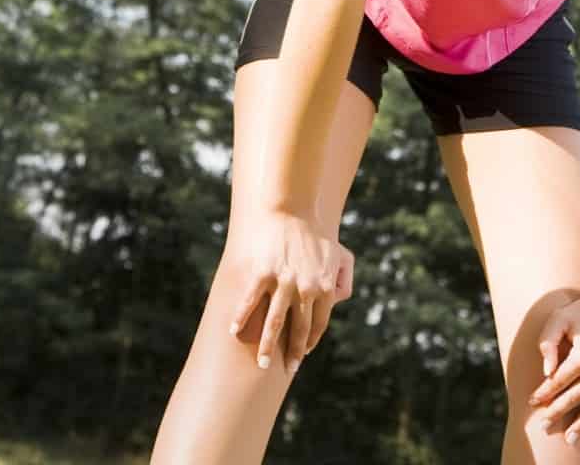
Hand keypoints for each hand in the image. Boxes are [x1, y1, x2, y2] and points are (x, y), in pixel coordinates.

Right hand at [227, 208, 354, 376]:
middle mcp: (305, 288)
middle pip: (298, 330)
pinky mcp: (262, 272)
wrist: (293, 209)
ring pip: (274, 323)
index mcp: (325, 286)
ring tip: (262, 364)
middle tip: (283, 370)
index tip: (303, 354)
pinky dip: (241, 318)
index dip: (310, 341)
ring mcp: (283, 281)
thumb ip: (344, 279)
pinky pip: (250, 302)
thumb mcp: (341, 254)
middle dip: (291, 354)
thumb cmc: (317, 233)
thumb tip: (338, 301)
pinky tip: (234, 332)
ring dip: (267, 347)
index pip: (318, 324)